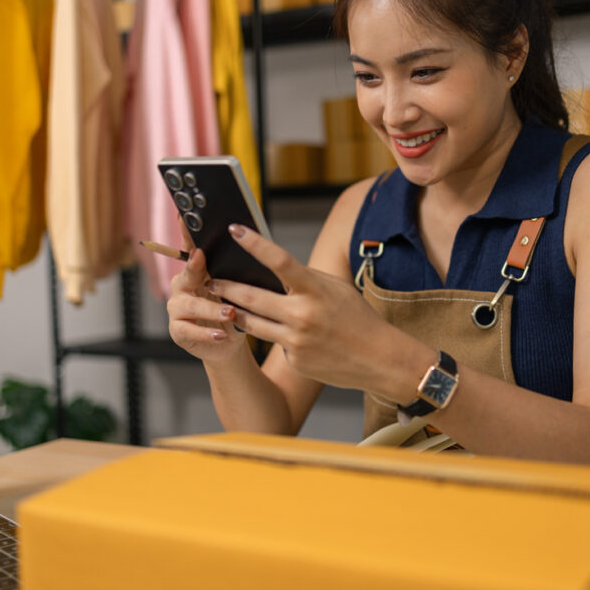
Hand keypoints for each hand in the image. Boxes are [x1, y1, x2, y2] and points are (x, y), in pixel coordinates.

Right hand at [167, 222, 245, 363]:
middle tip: (201, 257)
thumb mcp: (238, 288)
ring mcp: (178, 307)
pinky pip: (188, 330)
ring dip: (211, 309)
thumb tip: (256, 247)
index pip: (191, 247)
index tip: (185, 216)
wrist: (226, 342)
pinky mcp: (178, 330)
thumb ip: (237, 270)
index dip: (186, 232)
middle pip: (187, 273)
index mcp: (197, 271)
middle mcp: (183, 285)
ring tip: (230, 313)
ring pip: (190, 305)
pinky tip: (221, 335)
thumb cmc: (233, 310)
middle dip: (194, 266)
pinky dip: (206, 333)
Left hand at [209, 224, 404, 392]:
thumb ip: (304, 280)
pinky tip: (278, 333)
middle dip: (226, 287)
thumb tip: (273, 269)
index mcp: (315, 290)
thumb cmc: (357, 318)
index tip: (234, 229)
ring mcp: (296, 340)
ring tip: (222, 304)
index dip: (254, 243)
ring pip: (251, 323)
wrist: (379, 359)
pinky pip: (273, 342)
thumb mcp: (334, 289)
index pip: (279, 260)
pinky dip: (272, 335)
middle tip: (210, 279)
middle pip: (252, 297)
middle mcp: (303, 315)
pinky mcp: (294, 359)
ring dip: (233, 312)